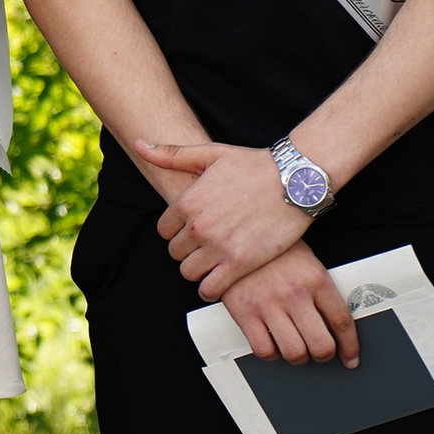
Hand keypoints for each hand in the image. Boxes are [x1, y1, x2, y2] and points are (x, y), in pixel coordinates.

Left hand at [139, 139, 309, 299]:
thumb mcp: (210, 154)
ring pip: (189, 272)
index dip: (177, 231)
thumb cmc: (254, 165)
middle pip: (175, 252)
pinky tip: (218, 281)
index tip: (191, 230)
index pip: (164, 231)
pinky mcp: (240, 263)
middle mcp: (198, 227)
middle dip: (187, 250)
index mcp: (187, 202)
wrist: (295, 180)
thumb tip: (139, 144)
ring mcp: (218, 247)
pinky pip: (211, 288)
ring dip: (198, 270)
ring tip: (211, 263)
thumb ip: (171, 154)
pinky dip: (211, 289)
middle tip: (204, 247)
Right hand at [220, 243, 360, 367]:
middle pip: (321, 345)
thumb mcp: (307, 262)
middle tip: (320, 352)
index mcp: (315, 278)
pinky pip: (264, 350)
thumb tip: (335, 327)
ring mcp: (268, 304)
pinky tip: (273, 342)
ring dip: (299, 356)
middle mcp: (294, 293)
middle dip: (324, 355)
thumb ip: (322, 293)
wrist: (236, 233)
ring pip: (294, 353)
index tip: (350, 357)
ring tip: (296, 347)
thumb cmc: (274, 250)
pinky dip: (272, 353)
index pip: (342, 322)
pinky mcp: (244, 312)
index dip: (350, 347)